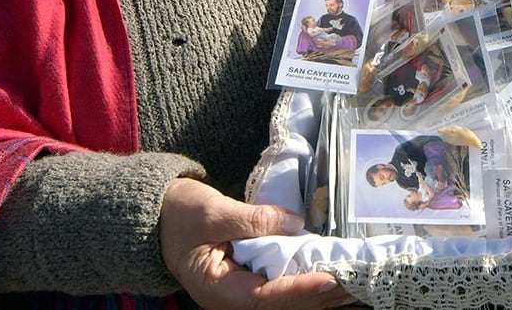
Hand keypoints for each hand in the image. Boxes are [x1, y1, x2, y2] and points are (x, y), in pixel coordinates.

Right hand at [159, 178, 352, 309]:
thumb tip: (294, 223)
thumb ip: (253, 219)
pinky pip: (281, 288)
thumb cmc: (179, 214)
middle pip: (282, 305)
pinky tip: (330, 277)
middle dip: (319, 296)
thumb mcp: (214, 211)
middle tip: (354, 282)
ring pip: (284, 301)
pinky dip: (305, 283)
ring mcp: (240, 292)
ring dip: (318, 294)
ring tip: (352, 283)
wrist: (157, 216)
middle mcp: (231, 299)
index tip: (329, 279)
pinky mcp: (248, 280)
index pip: (266, 297)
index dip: (300, 290)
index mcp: (217, 289)